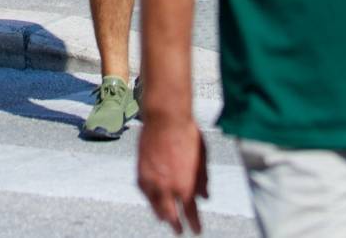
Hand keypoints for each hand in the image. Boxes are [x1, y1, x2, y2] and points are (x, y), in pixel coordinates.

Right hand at [137, 117, 208, 234]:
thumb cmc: (187, 134)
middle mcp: (167, 187)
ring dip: (161, 214)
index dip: (194, 224)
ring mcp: (152, 180)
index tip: (196, 231)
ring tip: (164, 219)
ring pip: (154, 206)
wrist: (166, 118)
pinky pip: (144, 192)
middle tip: (179, 231)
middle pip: (170, 214)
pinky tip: (152, 199)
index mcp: (185, 185)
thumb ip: (203, 181)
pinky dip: (149, 198)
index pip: (190, 213)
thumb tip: (205, 196)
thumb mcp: (202, 159)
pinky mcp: (140, 172)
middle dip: (175, 225)